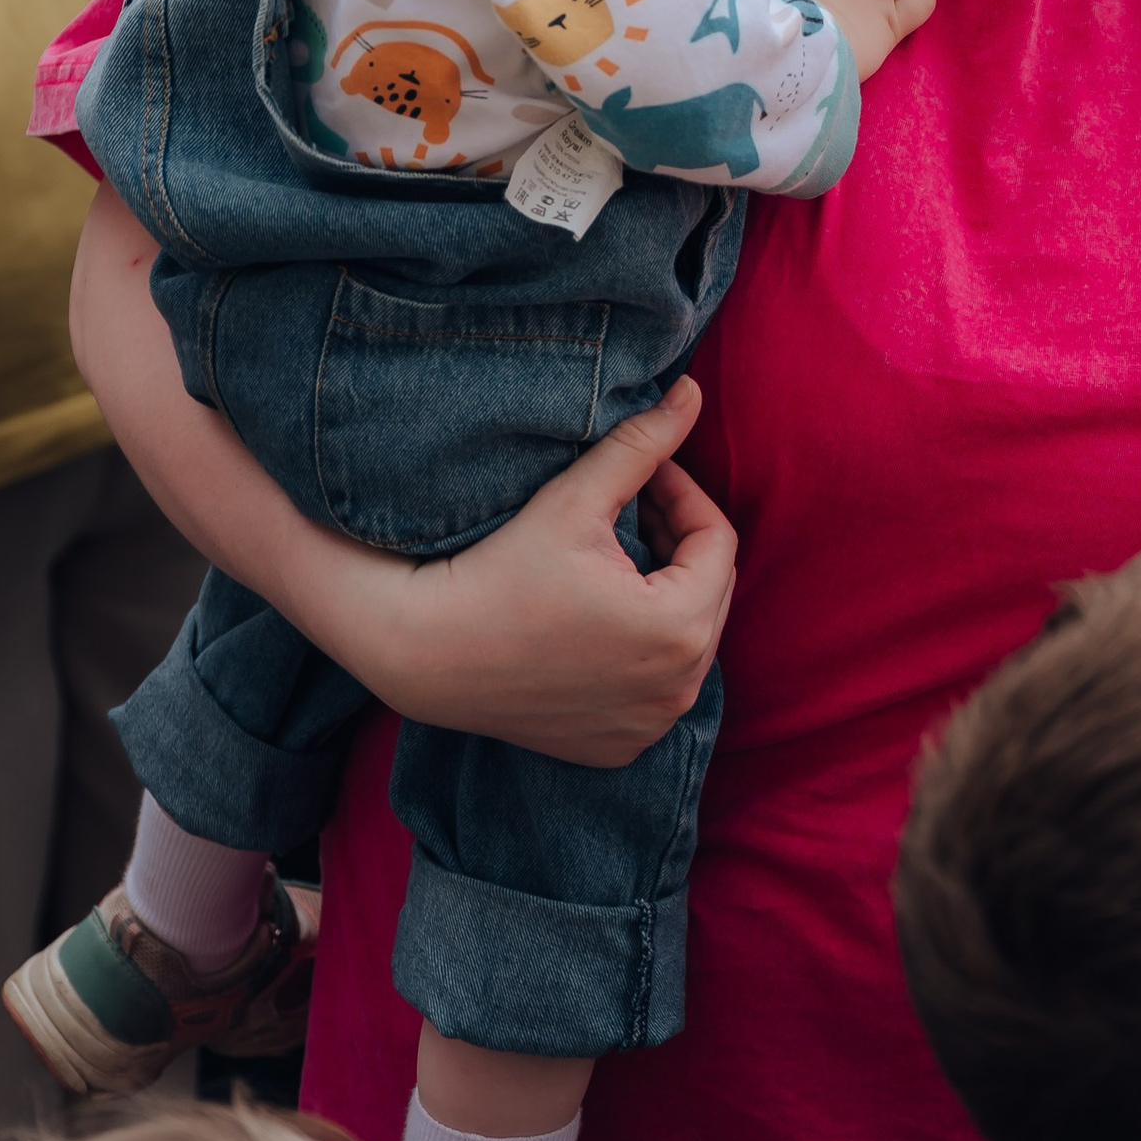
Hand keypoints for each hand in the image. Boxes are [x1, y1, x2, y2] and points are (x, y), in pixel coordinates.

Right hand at [357, 384, 737, 766]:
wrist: (425, 652)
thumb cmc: (498, 568)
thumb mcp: (575, 499)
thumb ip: (642, 444)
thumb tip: (693, 391)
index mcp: (679, 628)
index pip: (716, 541)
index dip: (682, 494)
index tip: (642, 475)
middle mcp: (678, 690)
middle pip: (709, 591)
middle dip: (677, 542)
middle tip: (629, 507)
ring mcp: (650, 727)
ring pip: (689, 638)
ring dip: (666, 592)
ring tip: (616, 555)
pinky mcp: (621, 748)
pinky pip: (659, 686)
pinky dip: (645, 650)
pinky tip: (601, 616)